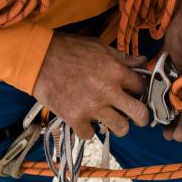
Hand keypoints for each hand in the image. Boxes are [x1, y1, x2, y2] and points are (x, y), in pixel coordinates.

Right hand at [33, 34, 149, 138]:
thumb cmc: (69, 50)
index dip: (140, 92)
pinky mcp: (75, 118)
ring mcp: (92, 106)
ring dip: (117, 126)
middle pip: (140, 114)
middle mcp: (107, 90)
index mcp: (116, 70)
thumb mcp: (99, 46)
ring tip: (111, 120)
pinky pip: (90, 134)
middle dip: (141, 117)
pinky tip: (84, 120)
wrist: (38, 58)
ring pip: (120, 129)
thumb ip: (123, 57)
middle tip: (136, 117)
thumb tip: (143, 61)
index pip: (142, 87)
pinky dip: (87, 130)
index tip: (135, 94)